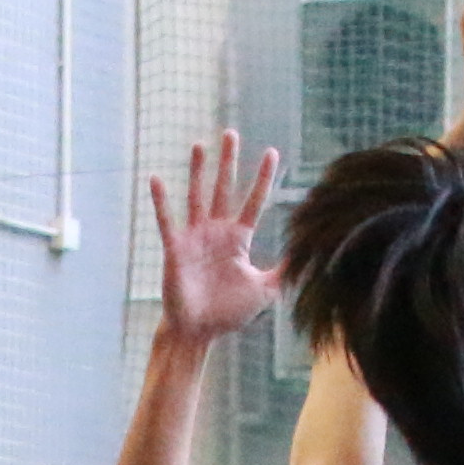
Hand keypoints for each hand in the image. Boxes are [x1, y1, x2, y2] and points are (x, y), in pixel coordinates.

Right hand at [145, 132, 284, 349]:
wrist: (199, 331)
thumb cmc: (228, 313)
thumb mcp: (264, 291)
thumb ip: (284, 271)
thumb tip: (307, 257)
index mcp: (238, 239)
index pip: (254, 201)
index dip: (263, 178)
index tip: (272, 152)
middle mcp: (216, 231)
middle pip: (225, 188)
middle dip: (228, 161)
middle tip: (231, 133)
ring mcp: (195, 237)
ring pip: (198, 196)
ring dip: (198, 171)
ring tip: (200, 145)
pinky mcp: (176, 248)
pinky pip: (167, 220)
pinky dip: (161, 201)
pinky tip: (156, 179)